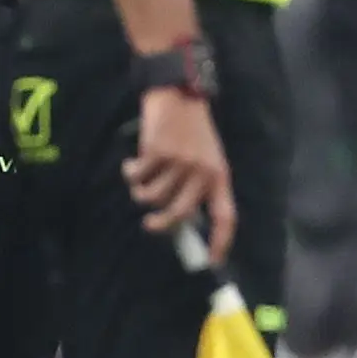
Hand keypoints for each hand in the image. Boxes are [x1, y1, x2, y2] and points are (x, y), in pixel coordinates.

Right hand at [125, 85, 234, 249]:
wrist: (178, 95)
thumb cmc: (192, 132)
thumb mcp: (206, 159)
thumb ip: (199, 186)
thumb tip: (181, 221)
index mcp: (219, 176)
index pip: (226, 216)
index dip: (220, 242)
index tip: (212, 261)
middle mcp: (202, 172)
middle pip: (178, 214)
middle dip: (160, 224)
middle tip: (151, 224)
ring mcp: (179, 163)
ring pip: (152, 197)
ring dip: (141, 191)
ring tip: (142, 178)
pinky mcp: (156, 153)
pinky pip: (137, 177)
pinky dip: (131, 173)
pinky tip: (134, 163)